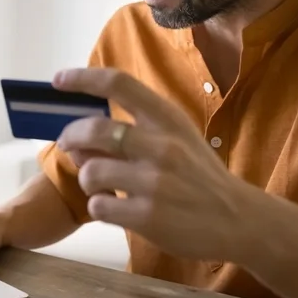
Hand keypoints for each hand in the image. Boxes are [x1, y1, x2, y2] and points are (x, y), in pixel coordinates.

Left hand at [53, 68, 253, 261]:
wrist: (239, 220)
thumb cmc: (200, 176)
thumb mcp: (179, 138)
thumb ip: (138, 129)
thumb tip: (83, 132)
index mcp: (168, 119)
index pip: (119, 83)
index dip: (82, 78)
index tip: (58, 79)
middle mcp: (161, 145)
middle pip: (93, 129)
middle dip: (70, 137)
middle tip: (67, 145)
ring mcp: (154, 182)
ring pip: (90, 172)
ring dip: (86, 179)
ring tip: (100, 186)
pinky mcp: (148, 216)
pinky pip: (99, 206)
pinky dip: (98, 206)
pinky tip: (113, 208)